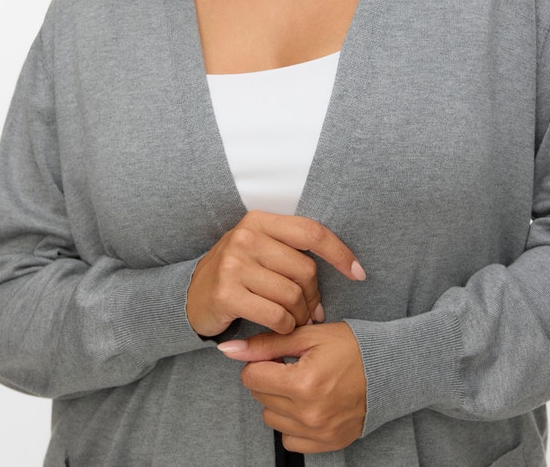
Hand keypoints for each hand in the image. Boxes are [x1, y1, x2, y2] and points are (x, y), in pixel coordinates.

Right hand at [186, 211, 365, 336]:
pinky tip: (280, 327)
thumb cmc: (236, 274)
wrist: (191, 297)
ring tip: (295, 321)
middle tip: (311, 312)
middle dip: (314, 296)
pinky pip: (275, 315)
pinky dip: (285, 326)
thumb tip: (342, 268)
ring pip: (292, 295)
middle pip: (305, 269)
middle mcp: (246, 237)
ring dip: (300, 316)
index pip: (311, 232)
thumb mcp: (260, 250)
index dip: (339, 253)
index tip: (358, 273)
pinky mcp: (226, 293)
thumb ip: (292, 251)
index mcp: (259, 221)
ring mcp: (234, 264)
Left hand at [218, 322, 366, 452]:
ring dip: (279, 401)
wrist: (388, 369)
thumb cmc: (351, 346)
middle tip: (291, 365)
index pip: (252, 377)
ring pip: (271, 418)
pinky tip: (307, 403)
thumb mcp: (308, 336)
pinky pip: (289, 439)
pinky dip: (292, 423)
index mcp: (303, 383)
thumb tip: (229, 349)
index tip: (275, 355)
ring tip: (301, 383)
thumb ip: (267, 343)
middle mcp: (309, 413)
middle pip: (260, 397)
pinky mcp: (327, 443)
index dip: (260, 362)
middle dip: (269, 378)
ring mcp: (318, 432)